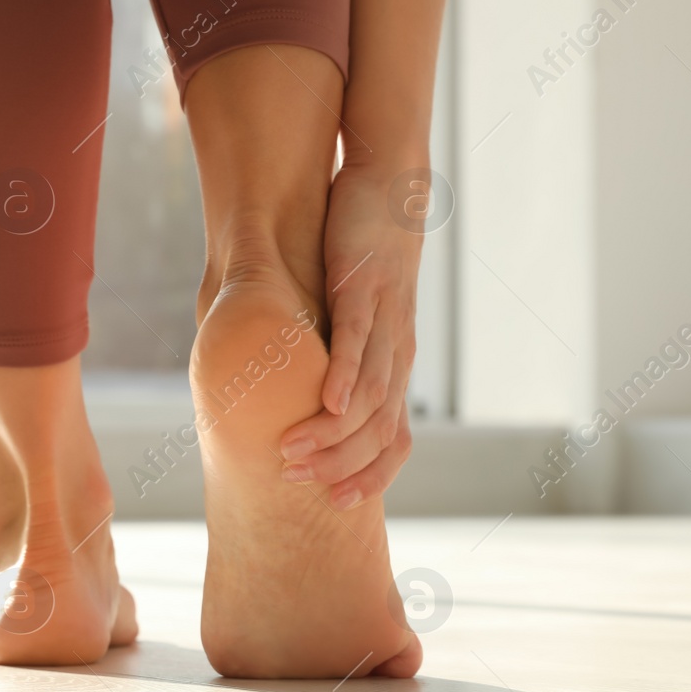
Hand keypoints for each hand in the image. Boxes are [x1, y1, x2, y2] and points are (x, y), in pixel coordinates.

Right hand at [279, 161, 423, 509]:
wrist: (392, 188)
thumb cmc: (363, 254)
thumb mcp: (348, 316)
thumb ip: (327, 354)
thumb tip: (292, 387)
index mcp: (395, 363)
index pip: (396, 440)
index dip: (371, 477)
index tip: (335, 503)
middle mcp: (398, 351)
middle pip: (379, 430)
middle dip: (338, 464)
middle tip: (293, 479)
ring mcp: (385, 323)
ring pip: (368, 396)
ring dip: (331, 432)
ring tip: (292, 452)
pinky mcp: (366, 290)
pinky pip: (358, 342)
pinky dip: (344, 377)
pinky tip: (324, 402)